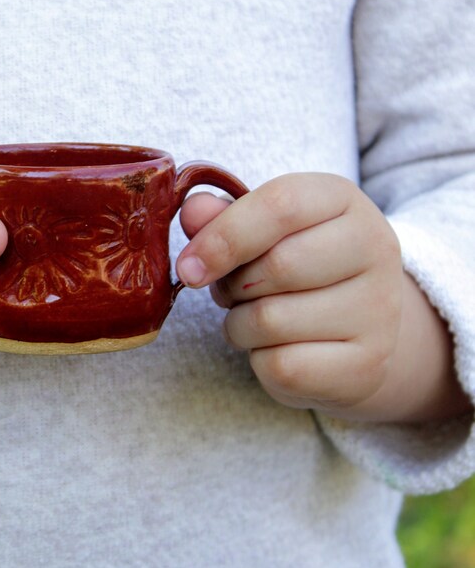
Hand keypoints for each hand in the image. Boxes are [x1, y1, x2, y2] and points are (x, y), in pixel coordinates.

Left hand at [176, 173, 406, 417]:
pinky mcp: (368, 363)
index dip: (223, 237)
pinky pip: (284, 366)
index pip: (281, 205)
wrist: (353, 330)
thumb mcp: (260, 231)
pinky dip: (261, 362)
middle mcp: (375, 247)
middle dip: (233, 287)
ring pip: (272, 321)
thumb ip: (222, 218)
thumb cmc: (294, 269)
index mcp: (344, 200)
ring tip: (254, 319)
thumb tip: (193, 211)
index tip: (189, 267)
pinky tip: (275, 349)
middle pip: (277, 267)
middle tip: (233, 292)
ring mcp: (379, 308)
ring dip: (240, 327)